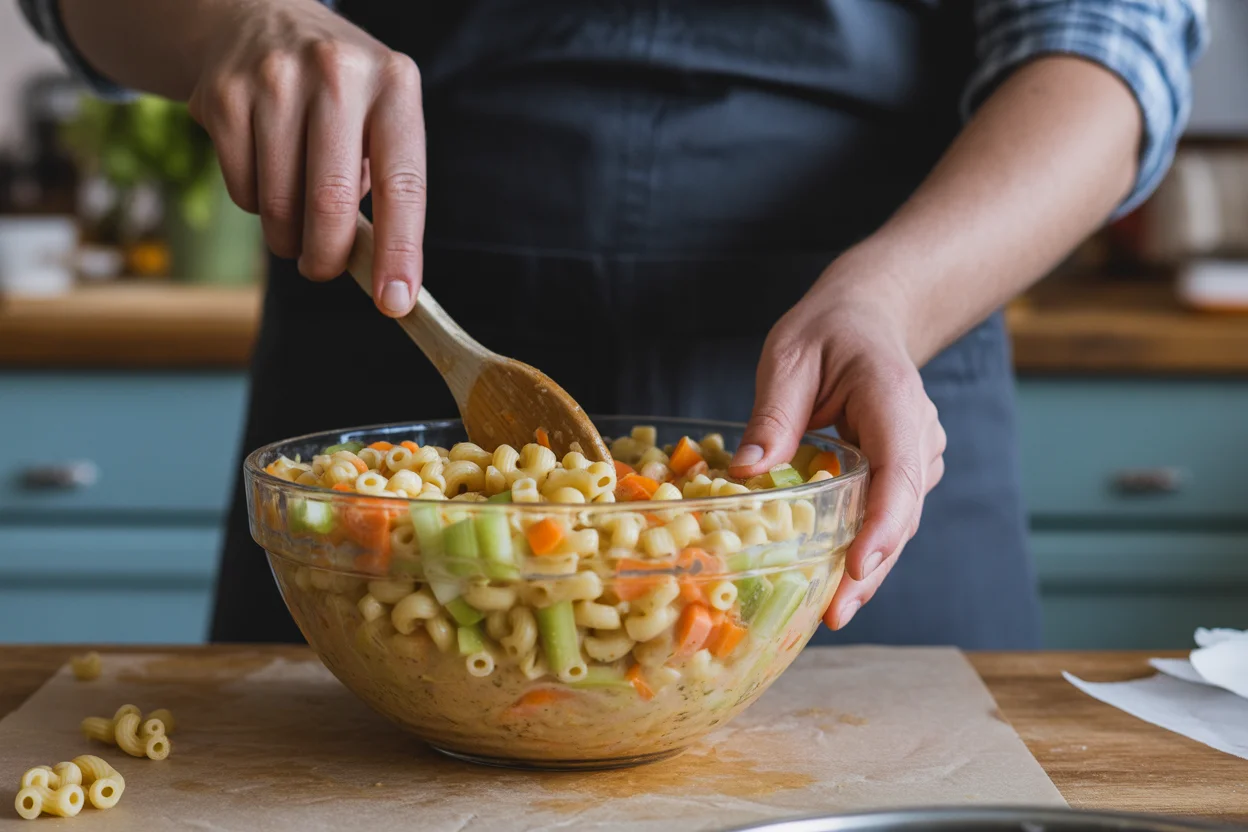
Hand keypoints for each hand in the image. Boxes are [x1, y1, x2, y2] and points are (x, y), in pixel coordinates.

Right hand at [187, 0, 424, 315]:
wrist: (256, 18)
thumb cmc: (339, 93)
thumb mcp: (380, 115)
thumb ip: (384, 184)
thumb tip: (378, 272)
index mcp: (394, 84)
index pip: (403, 184)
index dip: (400, 250)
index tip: (395, 300)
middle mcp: (337, 75)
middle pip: (330, 203)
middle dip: (327, 257)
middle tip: (323, 270)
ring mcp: (274, 82)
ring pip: (280, 206)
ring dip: (289, 236)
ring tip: (297, 213)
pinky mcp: (223, 97)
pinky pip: (243, 191)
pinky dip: (257, 204)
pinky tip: (266, 171)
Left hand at [728, 253, 945, 629]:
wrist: (867, 319)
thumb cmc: (827, 332)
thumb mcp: (789, 358)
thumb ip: (773, 414)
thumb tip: (745, 473)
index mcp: (893, 398)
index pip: (898, 468)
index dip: (882, 523)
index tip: (858, 565)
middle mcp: (917, 434)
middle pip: (901, 511)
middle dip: (869, 566)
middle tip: (835, 613)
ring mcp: (915, 456)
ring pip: (897, 522)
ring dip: (868, 568)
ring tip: (832, 612)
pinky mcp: (901, 474)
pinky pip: (885, 516)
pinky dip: (863, 548)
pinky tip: (835, 585)